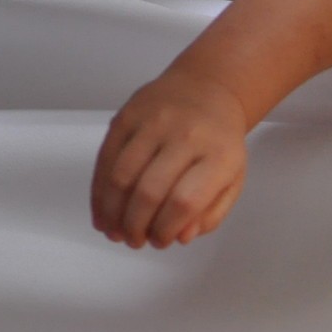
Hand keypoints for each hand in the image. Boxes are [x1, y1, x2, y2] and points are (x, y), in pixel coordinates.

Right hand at [91, 70, 248, 248]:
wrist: (206, 90)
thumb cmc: (220, 141)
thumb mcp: (232, 179)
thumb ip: (211, 212)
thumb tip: (182, 236)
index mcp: (219, 156)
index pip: (185, 201)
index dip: (166, 228)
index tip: (160, 241)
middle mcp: (186, 136)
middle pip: (149, 191)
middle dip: (136, 225)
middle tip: (133, 241)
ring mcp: (154, 123)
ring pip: (122, 176)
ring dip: (113, 211)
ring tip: (114, 231)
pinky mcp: (127, 116)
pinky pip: (105, 158)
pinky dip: (99, 189)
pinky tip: (101, 210)